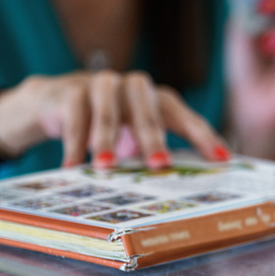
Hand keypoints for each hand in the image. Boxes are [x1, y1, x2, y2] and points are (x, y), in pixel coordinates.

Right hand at [0, 70, 229, 168]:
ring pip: (108, 110)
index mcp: (158, 100)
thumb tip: (179, 190)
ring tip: (107, 168)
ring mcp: (102, 85)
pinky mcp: (70, 89)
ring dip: (107, 139)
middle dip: (154, 139)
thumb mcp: (131, 138)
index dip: (204, 137)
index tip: (222, 160)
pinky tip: (72, 166)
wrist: (53, 101)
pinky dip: (75, 142)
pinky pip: (75, 114)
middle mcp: (134, 88)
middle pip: (149, 111)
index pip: (186, 118)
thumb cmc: (107, 125)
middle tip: (160, 166)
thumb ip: (151, 154)